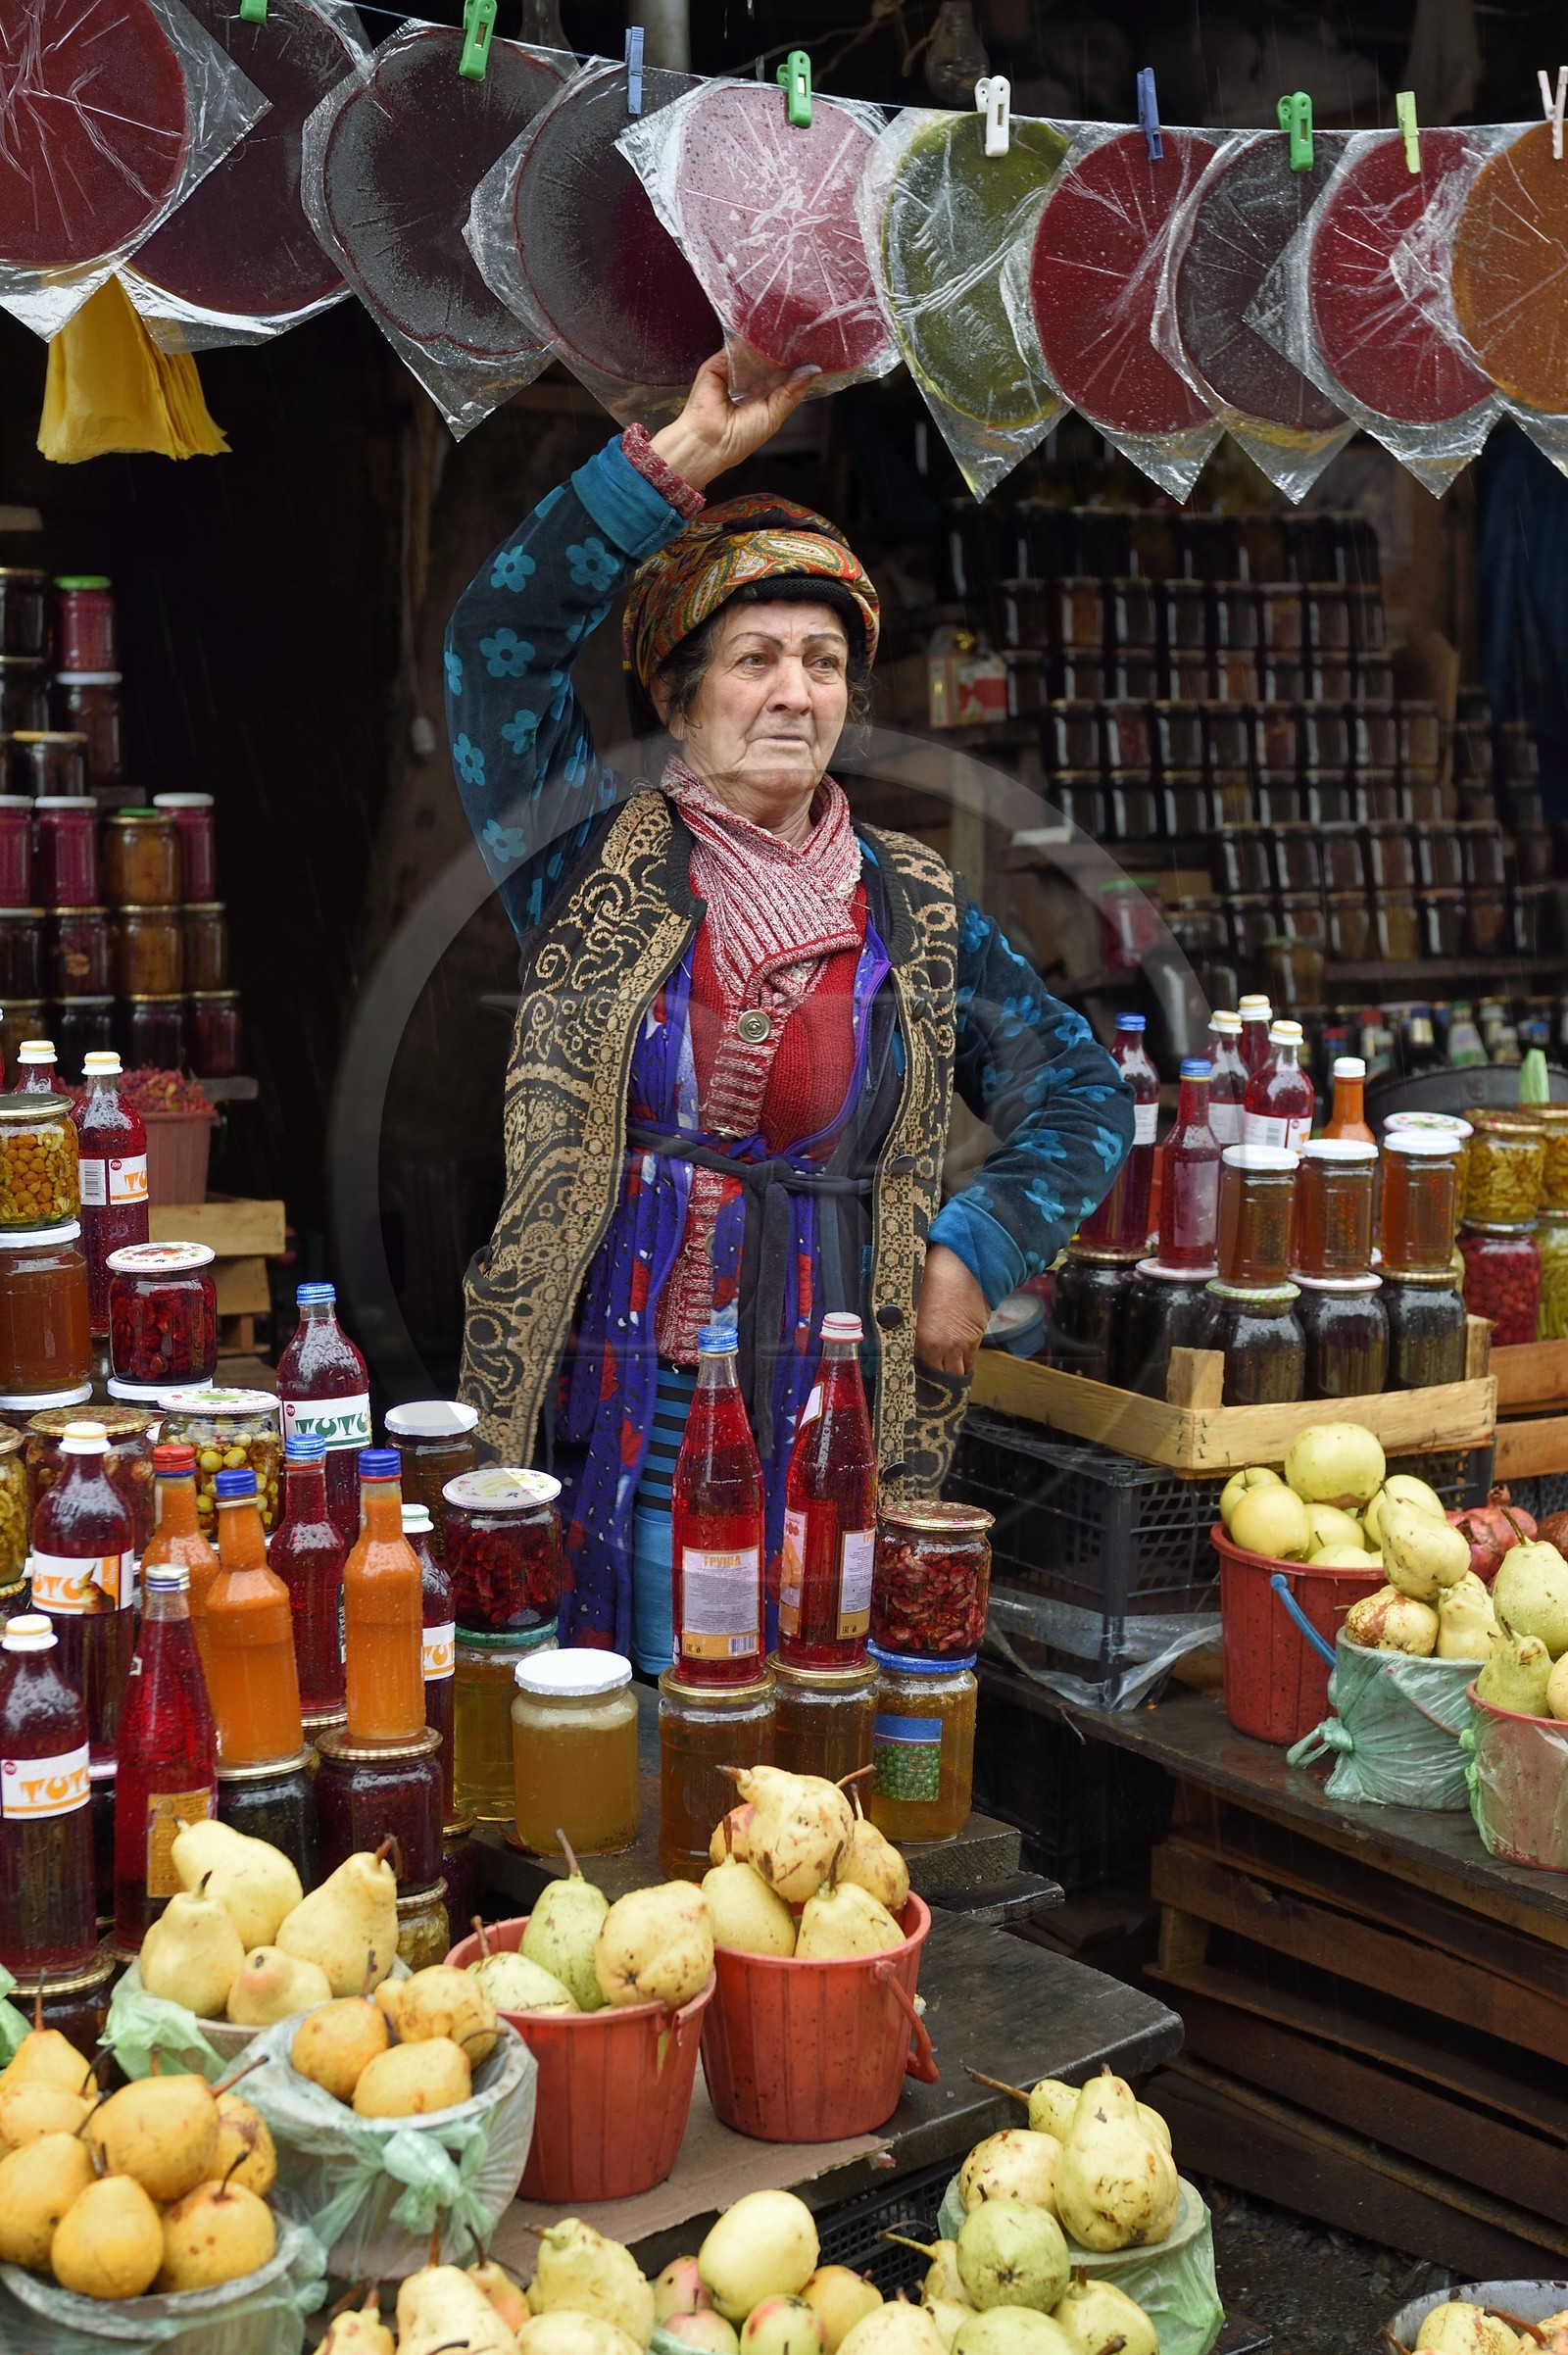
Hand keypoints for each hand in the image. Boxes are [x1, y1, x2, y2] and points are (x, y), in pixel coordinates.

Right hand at [650, 350, 818, 491]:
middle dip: (782, 349)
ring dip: (765, 344)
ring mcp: (731, 370)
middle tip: (802, 335)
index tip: (812, 349)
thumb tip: (813, 370)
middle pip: (767, 358)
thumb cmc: (741, 437)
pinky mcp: (716, 364)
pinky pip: (733, 348)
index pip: (781, 372)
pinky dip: (746, 343)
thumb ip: (791, 391)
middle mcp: (747, 381)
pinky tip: (760, 339)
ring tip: (784, 332)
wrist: (709, 443)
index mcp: (762, 394)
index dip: (795, 362)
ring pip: (751, 351)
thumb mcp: (774, 414)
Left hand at [914, 1244, 990, 1379]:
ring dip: (949, 1380)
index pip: (914, 1370)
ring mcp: (960, 1344)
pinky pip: (969, 1363)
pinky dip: (963, 1369)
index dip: (911, 1378)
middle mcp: (940, 1346)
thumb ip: (906, 1328)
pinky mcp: (975, 1338)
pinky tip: (957, 1372)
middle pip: (936, 1378)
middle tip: (925, 1389)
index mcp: (920, 1338)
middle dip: (931, 1384)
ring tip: (942, 1386)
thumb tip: (898, 1343)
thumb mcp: (910, 1303)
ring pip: (955, 1374)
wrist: (963, 1264)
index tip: (907, 1383)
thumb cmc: (931, 1276)